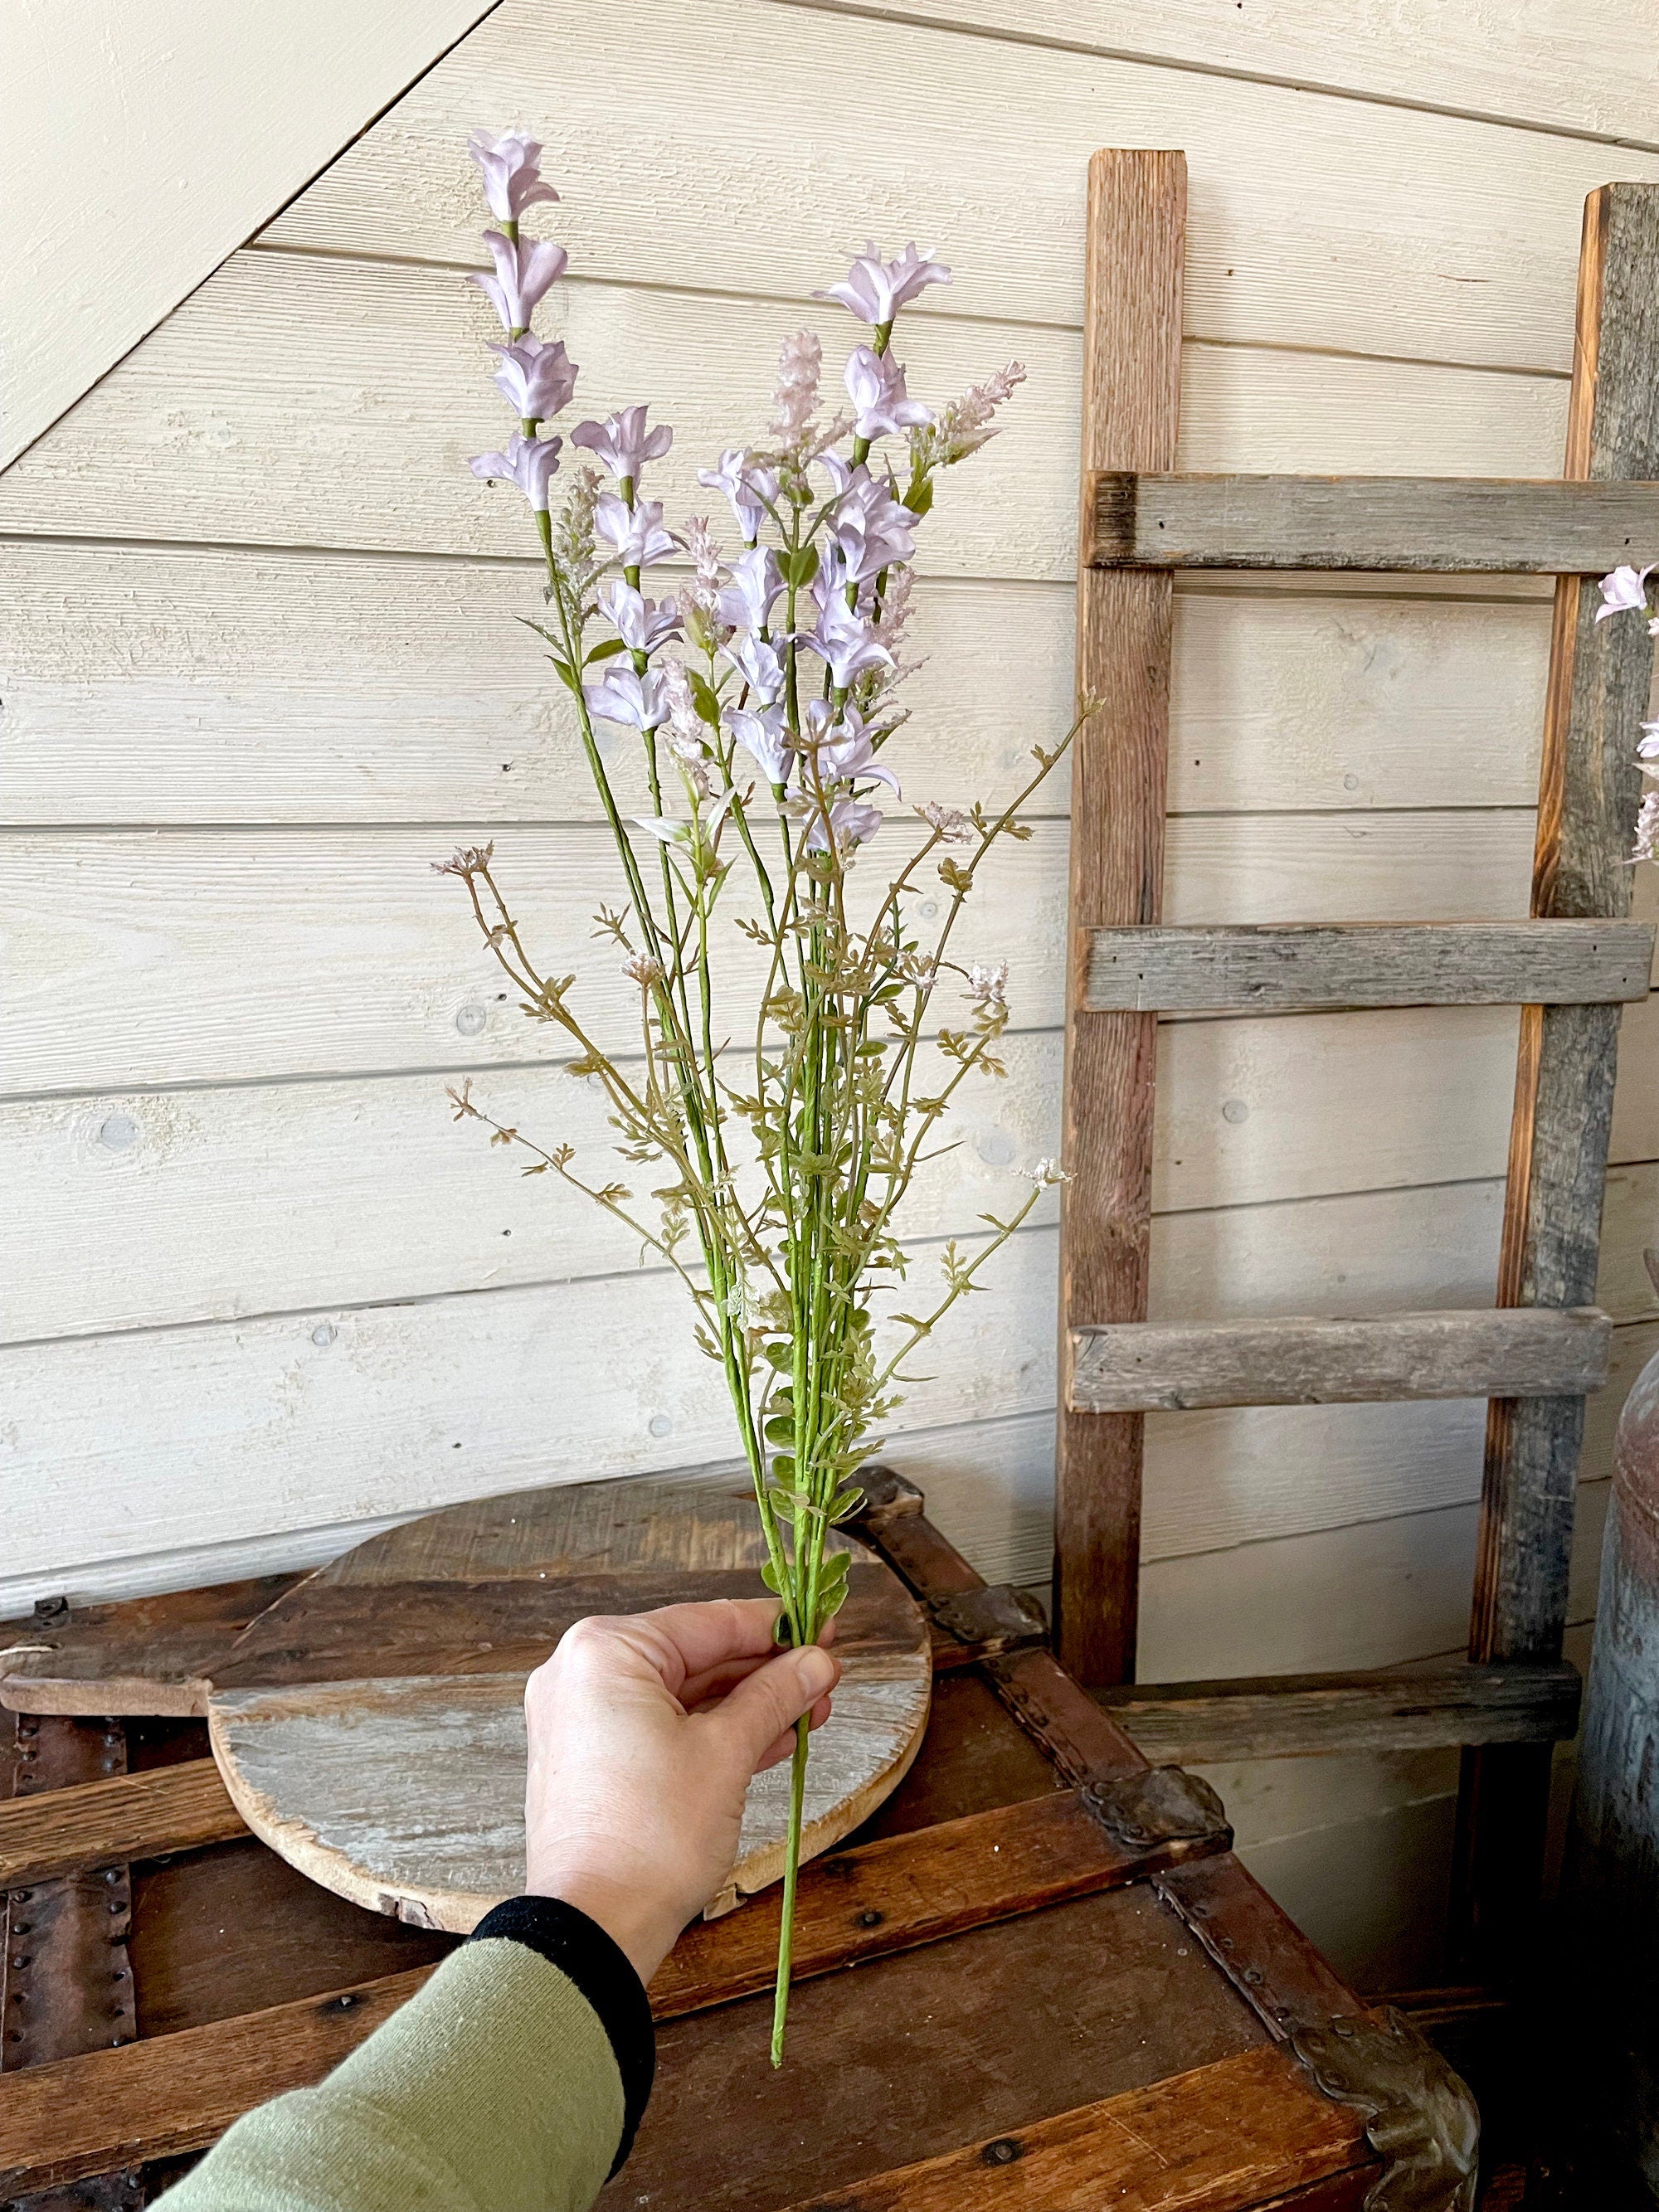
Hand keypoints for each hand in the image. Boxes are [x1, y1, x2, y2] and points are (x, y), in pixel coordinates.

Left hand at [522, 1598, 840, 1983]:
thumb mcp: (728, 1753)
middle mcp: (581, 1674)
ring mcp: (579, 1719)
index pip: (708, 1623)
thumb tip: (816, 1662)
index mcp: (605, 1652)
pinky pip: (658, 1728)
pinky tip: (766, 1741)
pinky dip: (709, 1733)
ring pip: (680, 1696)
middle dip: (764, 1673)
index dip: (776, 1628)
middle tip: (822, 1678)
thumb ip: (774, 1696)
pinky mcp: (588, 1760)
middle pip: (694, 1657)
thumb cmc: (650, 1838)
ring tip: (806, 1713)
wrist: (594, 1929)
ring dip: (744, 1706)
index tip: (822, 1629)